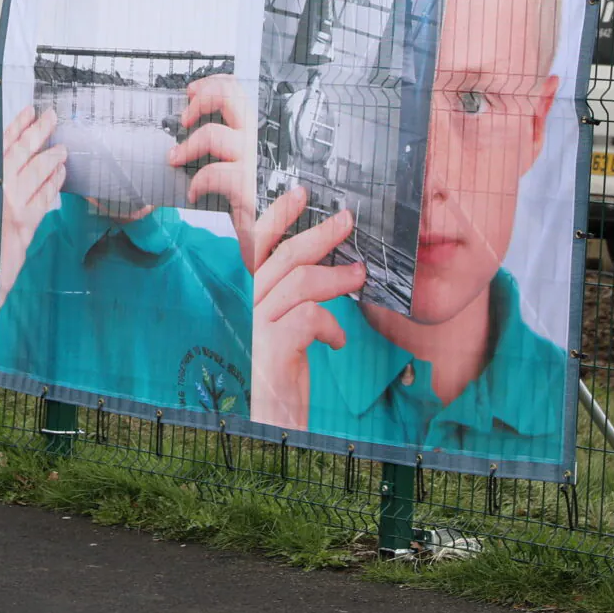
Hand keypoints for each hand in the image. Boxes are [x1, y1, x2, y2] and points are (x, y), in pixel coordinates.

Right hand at [0, 104, 65, 305]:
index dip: (16, 126)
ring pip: (37, 172)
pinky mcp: (25, 224)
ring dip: (51, 157)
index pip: (0, 146)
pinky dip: (54, 183)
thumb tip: (5, 163)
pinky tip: (60, 175)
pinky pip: (45, 197)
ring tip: (62, 148)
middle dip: (39, 132)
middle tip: (53, 117)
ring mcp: (12, 206)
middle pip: (22, 153)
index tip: (28, 112)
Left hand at [171, 72, 253, 216]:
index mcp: (250, 134)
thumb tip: (182, 127)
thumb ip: (217, 145)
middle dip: (204, 99)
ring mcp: (253, 166)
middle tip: (185, 118)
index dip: (214, 84)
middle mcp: (255, 144)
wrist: (265, 237)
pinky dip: (198, 181)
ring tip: (175, 157)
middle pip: (233, 99)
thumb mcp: (234, 166)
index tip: (192, 91)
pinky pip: (215, 174)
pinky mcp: (248, 191)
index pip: (239, 91)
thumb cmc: (246, 200)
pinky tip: (193, 192)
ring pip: (215, 135)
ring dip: (188, 144)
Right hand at [234, 187, 367, 430]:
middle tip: (348, 220)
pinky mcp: (273, 348)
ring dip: (336, 276)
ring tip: (360, 277)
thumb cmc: (288, 369)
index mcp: (258, 294)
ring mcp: (260, 326)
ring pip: (299, 282)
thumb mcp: (295, 326)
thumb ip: (304, 296)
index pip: (261, 244)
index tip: (301, 192)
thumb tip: (340, 263)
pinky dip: (331, 326)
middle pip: (284, 256)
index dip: (278, 214)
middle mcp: (253, 304)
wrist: (274, 420)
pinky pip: (307, 318)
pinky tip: (337, 341)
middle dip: (320, 234)